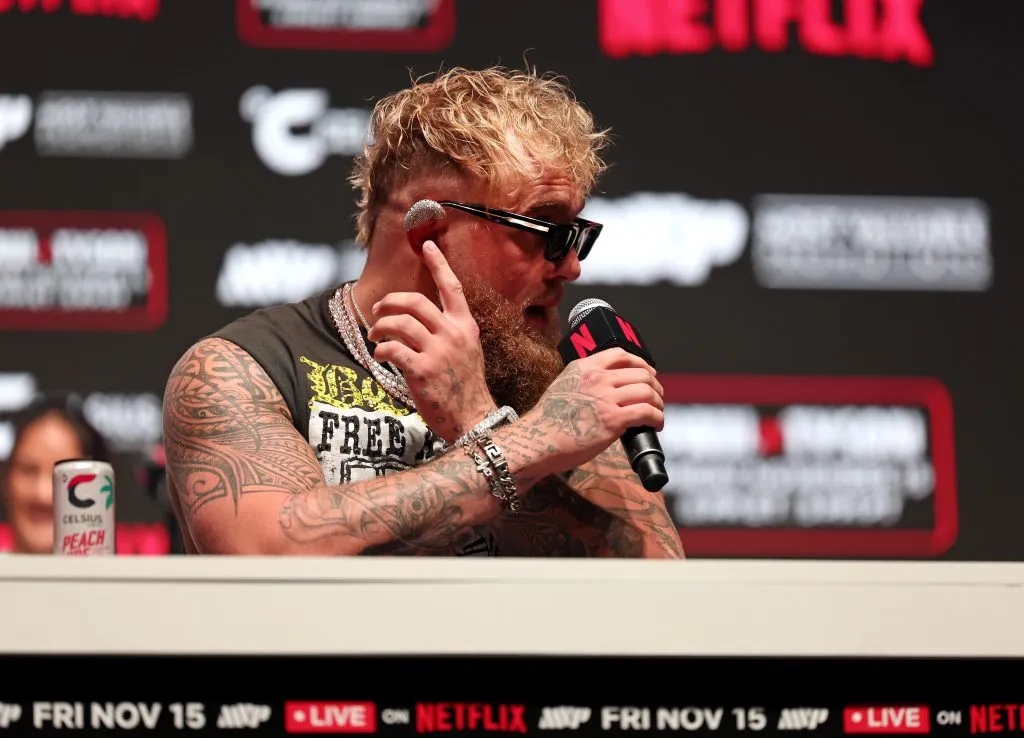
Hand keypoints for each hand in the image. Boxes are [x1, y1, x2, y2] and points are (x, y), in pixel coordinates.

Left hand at [368, 241, 496, 442]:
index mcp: (465, 326)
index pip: (452, 287)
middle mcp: (452, 334)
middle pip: (415, 301)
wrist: (473, 420)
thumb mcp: (468, 351)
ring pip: (400, 323)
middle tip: (378, 311)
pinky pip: (392, 349)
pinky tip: (380, 355)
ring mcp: (438, 352)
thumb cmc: (466, 387)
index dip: (438, 263)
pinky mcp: (422, 371)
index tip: (426, 244)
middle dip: (390, 302)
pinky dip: (381, 349)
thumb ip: (450, 332)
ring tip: (374, 336)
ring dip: (380, 326)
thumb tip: (421, 319)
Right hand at [520, 348, 663, 475]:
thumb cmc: (547, 420)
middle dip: (654, 386)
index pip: (621, 355)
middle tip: (656, 398)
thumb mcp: (563, 385)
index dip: (641, 363)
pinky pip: (646, 412)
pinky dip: (657, 418)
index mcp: (584, 368)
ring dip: (658, 403)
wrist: (537, 440)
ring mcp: (605, 398)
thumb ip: (584, 379)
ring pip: (648, 392)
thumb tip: (607, 385)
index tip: (648, 374)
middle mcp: (597, 378)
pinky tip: (655, 425)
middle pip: (641, 373)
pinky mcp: (613, 420)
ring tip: (657, 413)